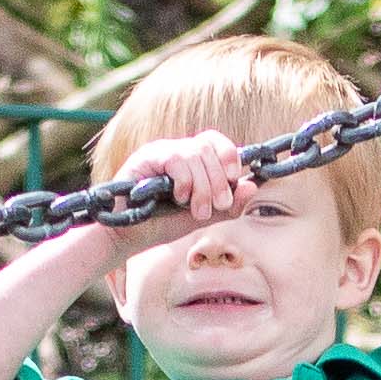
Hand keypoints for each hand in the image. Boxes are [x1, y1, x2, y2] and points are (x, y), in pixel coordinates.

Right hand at [107, 130, 251, 262]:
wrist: (128, 237)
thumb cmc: (162, 225)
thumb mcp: (203, 216)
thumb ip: (228, 205)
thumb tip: (252, 185)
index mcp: (191, 161)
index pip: (215, 142)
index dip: (230, 155)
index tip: (236, 177)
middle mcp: (176, 151)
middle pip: (209, 146)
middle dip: (220, 179)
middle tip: (219, 205)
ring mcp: (160, 152)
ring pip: (194, 153)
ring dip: (204, 186)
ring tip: (198, 212)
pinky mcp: (145, 158)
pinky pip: (175, 159)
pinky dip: (184, 182)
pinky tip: (178, 199)